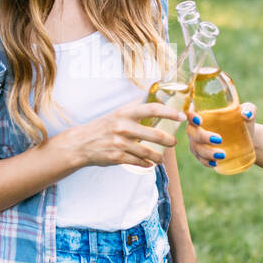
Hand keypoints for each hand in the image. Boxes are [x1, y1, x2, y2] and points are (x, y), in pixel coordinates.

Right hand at [58, 99, 183, 168]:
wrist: (80, 143)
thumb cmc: (102, 127)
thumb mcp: (117, 114)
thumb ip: (135, 109)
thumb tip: (155, 98)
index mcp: (125, 113)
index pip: (152, 109)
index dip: (169, 112)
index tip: (182, 116)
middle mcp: (123, 127)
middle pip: (154, 134)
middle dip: (168, 140)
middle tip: (173, 142)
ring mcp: (120, 143)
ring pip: (148, 152)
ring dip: (158, 156)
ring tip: (161, 158)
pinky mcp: (117, 157)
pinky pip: (138, 162)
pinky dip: (146, 164)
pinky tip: (150, 164)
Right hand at [186, 102, 255, 168]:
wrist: (248, 138)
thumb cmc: (244, 120)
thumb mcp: (248, 111)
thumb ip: (249, 109)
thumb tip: (246, 114)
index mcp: (204, 113)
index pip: (191, 112)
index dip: (191, 116)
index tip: (200, 121)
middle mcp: (197, 127)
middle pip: (192, 132)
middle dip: (203, 137)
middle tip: (219, 139)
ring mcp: (198, 142)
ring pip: (195, 147)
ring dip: (207, 153)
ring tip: (222, 155)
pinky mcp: (202, 154)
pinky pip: (200, 159)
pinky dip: (206, 162)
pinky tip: (215, 163)